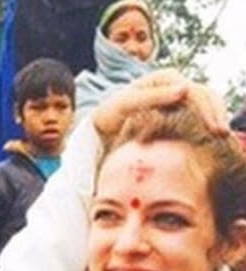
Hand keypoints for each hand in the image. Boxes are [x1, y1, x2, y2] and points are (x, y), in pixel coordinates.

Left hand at [93, 68, 228, 138]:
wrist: (102, 123)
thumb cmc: (112, 111)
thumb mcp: (128, 104)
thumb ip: (153, 97)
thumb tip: (184, 89)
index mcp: (166, 78)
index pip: (194, 92)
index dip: (206, 108)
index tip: (212, 127)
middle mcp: (175, 85)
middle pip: (204, 96)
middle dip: (215, 113)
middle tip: (221, 133)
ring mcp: (176, 98)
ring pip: (204, 104)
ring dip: (213, 118)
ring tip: (220, 136)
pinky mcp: (174, 111)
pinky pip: (195, 115)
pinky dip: (204, 124)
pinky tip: (209, 137)